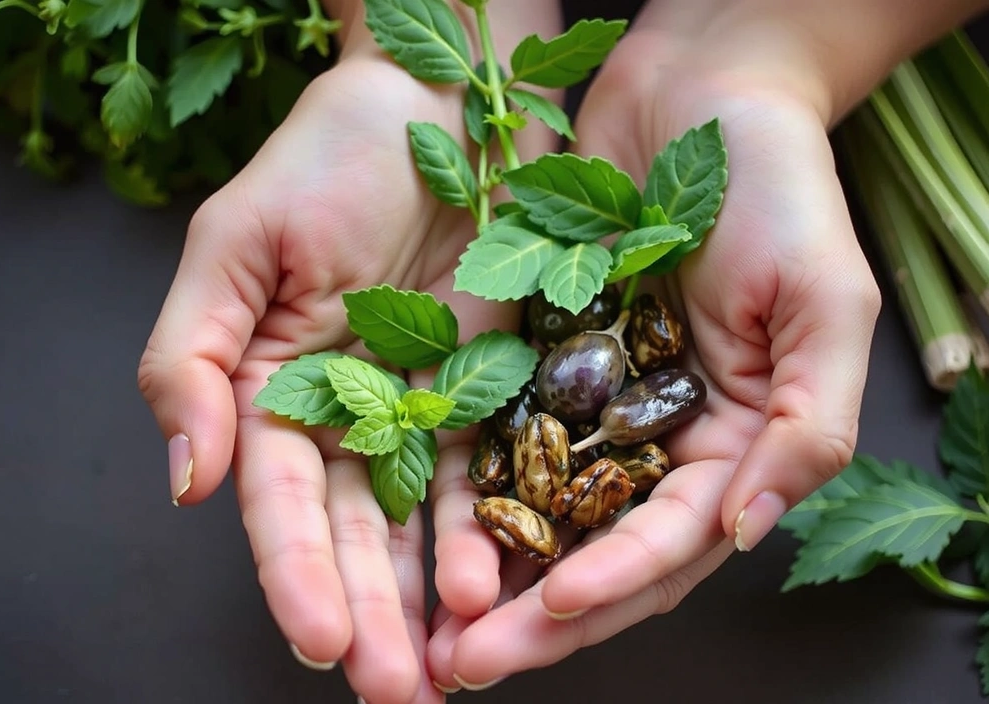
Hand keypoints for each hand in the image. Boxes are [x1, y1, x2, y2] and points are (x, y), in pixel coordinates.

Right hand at [135, 4, 561, 701]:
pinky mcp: (491, 388)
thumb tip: (187, 481)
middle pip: (352, 533)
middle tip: (389, 693)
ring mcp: (423, 408)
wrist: (437, 109)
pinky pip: (491, 472)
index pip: (279, 502)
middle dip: (369, 614)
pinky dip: (491, 528)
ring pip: (422, 523)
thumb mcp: (234, 246)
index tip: (318, 639)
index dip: (295, 573)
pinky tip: (496, 582)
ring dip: (431, 598)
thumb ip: (192, 363)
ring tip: (447, 668)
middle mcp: (348, 415)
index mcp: (275, 390)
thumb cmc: (324, 158)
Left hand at [425, 7, 881, 689]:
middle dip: (534, 613)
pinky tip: (417, 531)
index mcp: (730, 441)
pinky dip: (461, 488)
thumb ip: (806, 424)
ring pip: (535, 509)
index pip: (669, 541)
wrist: (697, 94)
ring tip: (426, 633)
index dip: (613, 584)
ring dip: (484, 572)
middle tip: (464, 666)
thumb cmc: (779, 189)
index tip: (549, 612)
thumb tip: (747, 532)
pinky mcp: (538, 362)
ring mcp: (592, 405)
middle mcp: (656, 438)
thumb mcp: (824, 303)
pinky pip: (495, 435)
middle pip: (591, 547)